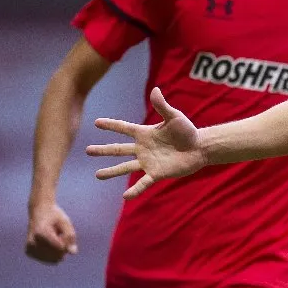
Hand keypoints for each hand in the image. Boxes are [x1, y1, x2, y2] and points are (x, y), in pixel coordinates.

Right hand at [25, 203, 77, 263]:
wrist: (39, 212)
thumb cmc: (54, 217)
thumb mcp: (65, 222)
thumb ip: (70, 236)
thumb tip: (73, 253)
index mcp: (40, 233)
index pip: (61, 247)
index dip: (67, 241)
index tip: (64, 232)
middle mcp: (32, 242)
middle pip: (58, 255)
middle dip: (63, 247)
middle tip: (59, 234)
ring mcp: (29, 248)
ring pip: (54, 259)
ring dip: (59, 250)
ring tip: (54, 238)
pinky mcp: (29, 252)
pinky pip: (49, 260)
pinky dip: (53, 253)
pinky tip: (49, 243)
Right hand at [87, 88, 206, 199]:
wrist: (200, 148)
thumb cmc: (187, 131)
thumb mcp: (174, 117)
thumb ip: (162, 106)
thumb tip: (155, 89)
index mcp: (145, 133)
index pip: (124, 128)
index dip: (111, 125)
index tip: (96, 122)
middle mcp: (143, 148)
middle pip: (119, 149)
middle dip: (103, 150)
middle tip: (87, 150)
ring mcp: (148, 162)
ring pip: (125, 168)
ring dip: (111, 171)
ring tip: (97, 175)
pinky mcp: (157, 173)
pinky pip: (143, 183)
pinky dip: (135, 190)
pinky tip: (125, 197)